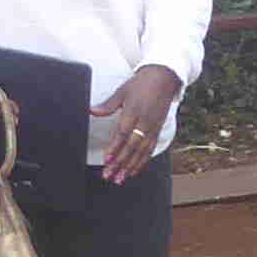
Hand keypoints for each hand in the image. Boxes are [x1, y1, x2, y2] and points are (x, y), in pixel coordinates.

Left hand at [97, 63, 183, 180]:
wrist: (164, 78)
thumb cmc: (142, 84)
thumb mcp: (122, 91)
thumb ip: (108, 105)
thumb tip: (92, 111)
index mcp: (134, 112)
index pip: (122, 134)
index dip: (114, 148)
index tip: (107, 160)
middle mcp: (144, 122)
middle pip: (131, 147)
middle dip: (120, 163)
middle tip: (110, 175)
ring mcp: (152, 128)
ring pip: (141, 151)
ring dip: (130, 166)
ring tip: (121, 178)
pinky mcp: (157, 130)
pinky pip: (150, 149)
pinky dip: (142, 161)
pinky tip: (135, 170)